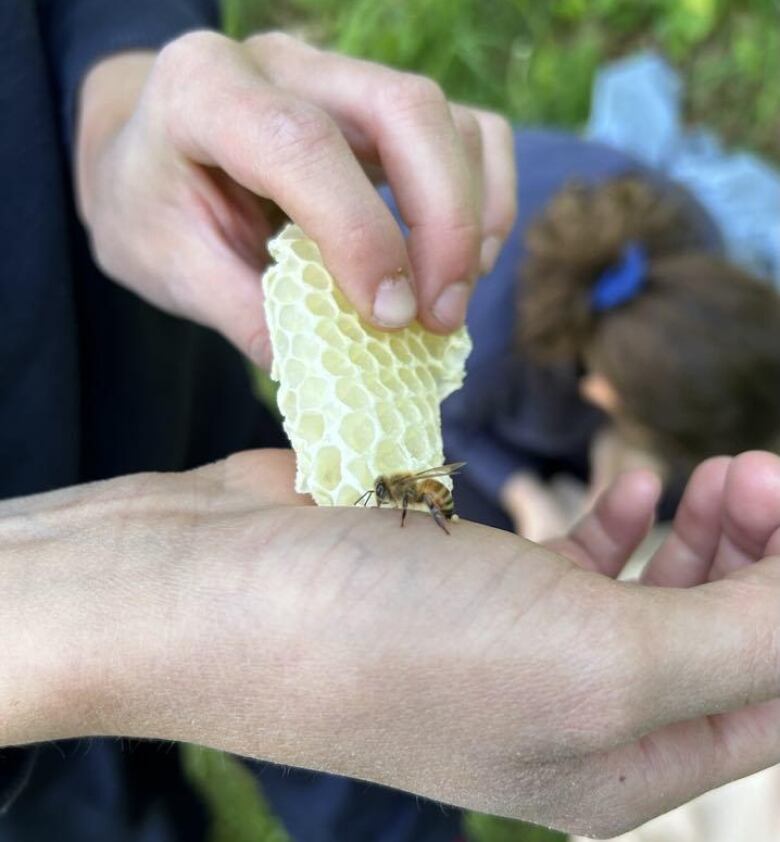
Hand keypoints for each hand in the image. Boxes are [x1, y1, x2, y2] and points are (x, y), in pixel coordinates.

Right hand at [4, 449, 779, 835]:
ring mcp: (511, 645)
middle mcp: (566, 718)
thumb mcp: (593, 661)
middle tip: (757, 471)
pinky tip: (627, 489)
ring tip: (717, 472)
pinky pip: (574, 560)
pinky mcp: (464, 582)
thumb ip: (739, 636)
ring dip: (697, 533)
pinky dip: (617, 522)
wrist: (208, 594)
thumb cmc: (389, 642)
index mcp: (607, 771)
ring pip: (648, 595)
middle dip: (756, 556)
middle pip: (711, 640)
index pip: (762, 694)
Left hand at [74, 32, 516, 366]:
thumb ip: (243, 312)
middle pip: (405, 111)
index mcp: (204, 90)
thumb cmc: (151, 208)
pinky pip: (469, 131)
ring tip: (448, 304)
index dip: (359, 233)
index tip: (388, 319)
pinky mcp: (383, 109)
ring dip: (470, 219)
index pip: (301, 144)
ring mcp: (344, 78)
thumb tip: (328, 370)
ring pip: (448, 121)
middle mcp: (284, 64)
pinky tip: (465, 261)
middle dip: (444, 223)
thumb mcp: (170, 267)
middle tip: (440, 318)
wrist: (148, 155)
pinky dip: (486, 199)